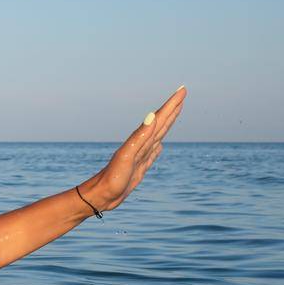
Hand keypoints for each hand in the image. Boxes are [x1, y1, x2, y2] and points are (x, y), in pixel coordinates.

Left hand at [80, 86, 186, 212]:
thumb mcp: (127, 156)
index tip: (182, 89)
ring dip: (167, 122)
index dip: (172, 104)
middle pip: (161, 122)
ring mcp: (141, 155)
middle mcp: (141, 144)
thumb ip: (139, 136)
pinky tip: (160, 144)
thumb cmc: (112, 178)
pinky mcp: (139, 167)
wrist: (101, 195)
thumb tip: (152, 115)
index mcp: (140, 139)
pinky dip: (158, 145)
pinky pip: (153, 152)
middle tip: (182, 93)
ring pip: (158, 134)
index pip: (160, 118)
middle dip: (172, 108)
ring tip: (176, 112)